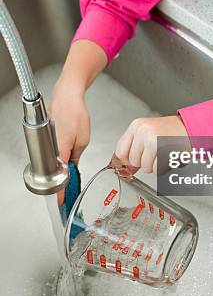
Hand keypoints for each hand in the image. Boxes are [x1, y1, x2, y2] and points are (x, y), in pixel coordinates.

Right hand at [48, 77, 89, 204]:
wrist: (66, 95)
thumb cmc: (76, 112)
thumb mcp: (84, 138)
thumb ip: (77, 155)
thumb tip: (73, 167)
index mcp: (61, 148)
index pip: (59, 174)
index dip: (59, 189)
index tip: (59, 200)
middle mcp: (50, 145)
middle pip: (53, 168)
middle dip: (60, 178)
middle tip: (67, 186)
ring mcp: (46, 140)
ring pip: (52, 159)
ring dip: (59, 165)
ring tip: (67, 166)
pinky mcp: (46, 136)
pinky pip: (51, 150)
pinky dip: (57, 155)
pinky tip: (64, 152)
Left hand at [114, 115, 188, 175]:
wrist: (191, 128)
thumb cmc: (172, 130)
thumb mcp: (149, 131)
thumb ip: (134, 144)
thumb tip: (123, 162)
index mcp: (137, 125)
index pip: (120, 150)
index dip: (127, 159)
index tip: (134, 160)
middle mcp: (143, 131)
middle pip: (133, 161)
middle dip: (143, 162)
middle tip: (155, 154)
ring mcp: (152, 141)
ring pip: (144, 167)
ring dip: (154, 166)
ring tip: (162, 155)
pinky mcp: (162, 151)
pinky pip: (155, 169)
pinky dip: (162, 168)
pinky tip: (167, 158)